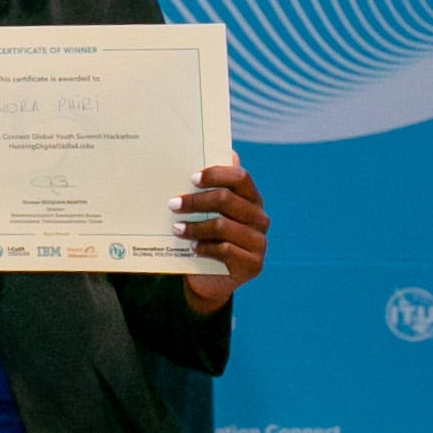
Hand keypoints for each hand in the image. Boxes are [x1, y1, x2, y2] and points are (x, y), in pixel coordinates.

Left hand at [177, 156, 267, 313]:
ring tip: (176, 228)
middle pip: (227, 200)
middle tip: (172, 204)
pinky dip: (204, 247)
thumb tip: (225, 154)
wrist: (209, 278)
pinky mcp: (254, 264)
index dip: (216, 174)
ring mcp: (259, 242)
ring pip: (222, 226)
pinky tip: (192, 247)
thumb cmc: (206, 236)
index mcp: (251, 199)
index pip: (240, 178)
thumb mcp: (206, 212)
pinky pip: (225, 250)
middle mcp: (260, 218)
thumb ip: (209, 187)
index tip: (192, 178)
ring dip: (194, 226)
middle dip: (196, 201)